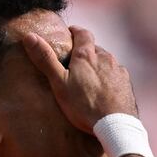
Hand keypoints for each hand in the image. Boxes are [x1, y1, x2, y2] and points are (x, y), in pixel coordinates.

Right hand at [21, 25, 137, 132]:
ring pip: (106, 62)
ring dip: (98, 66)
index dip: (75, 31)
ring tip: (89, 80)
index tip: (70, 33)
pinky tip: (103, 91)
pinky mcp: (126, 83)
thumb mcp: (59, 83)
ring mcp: (118, 70)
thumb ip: (46, 59)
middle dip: (85, 53)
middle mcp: (105, 57)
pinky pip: (115, 75)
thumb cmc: (84, 105)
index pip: (82, 33)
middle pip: (94, 49)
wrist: (114, 125)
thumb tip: (29, 36)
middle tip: (75, 63)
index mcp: (87, 55)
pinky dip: (108, 79)